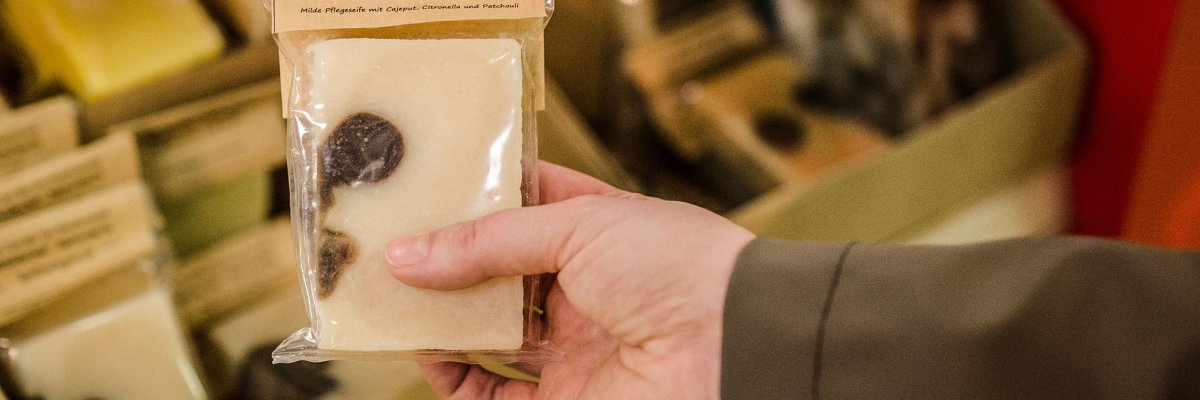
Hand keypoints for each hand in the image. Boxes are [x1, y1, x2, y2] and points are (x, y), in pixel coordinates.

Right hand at [385, 162, 754, 398]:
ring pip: (490, 336)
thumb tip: (407, 255)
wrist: (734, 344)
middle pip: (497, 277)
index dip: (475, 200)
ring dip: (441, 322)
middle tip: (391, 252)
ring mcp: (573, 347)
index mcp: (596, 232)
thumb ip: (488, 242)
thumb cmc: (679, 264)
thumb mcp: (578, 225)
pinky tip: (429, 354)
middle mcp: (582, 290)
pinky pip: (497, 396)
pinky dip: (458, 379)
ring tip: (394, 302)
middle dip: (445, 267)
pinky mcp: (568, 398)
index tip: (420, 191)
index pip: (523, 208)